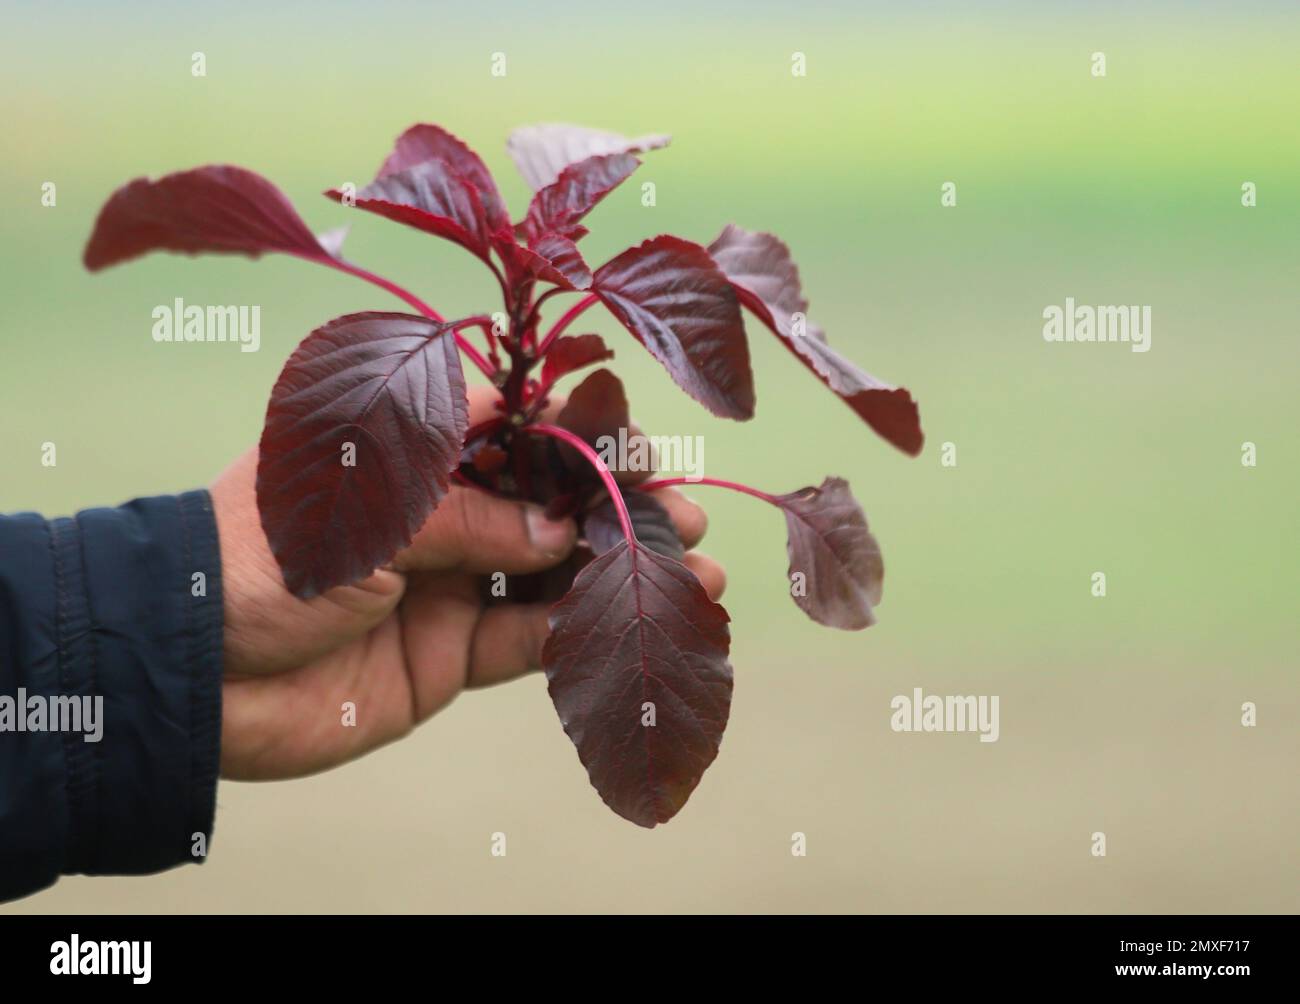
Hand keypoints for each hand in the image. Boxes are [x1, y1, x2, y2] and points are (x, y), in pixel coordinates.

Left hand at [211, 387, 724, 779]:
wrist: (192, 672)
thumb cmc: (261, 555)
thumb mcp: (371, 512)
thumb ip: (473, 517)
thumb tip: (566, 528)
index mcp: (408, 447)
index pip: (515, 425)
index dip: (581, 434)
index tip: (642, 445)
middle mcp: (437, 509)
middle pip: (548, 498)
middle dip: (617, 504)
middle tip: (684, 514)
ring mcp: (449, 582)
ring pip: (552, 570)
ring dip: (619, 571)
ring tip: (692, 571)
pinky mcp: (450, 654)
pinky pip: (528, 639)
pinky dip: (580, 630)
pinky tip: (635, 620)